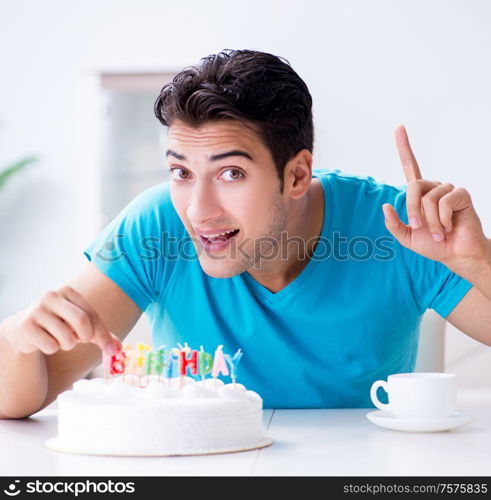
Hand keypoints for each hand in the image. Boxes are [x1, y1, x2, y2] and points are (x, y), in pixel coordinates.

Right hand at [2, 285, 120, 355]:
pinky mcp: (25, 326)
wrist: (25, 327)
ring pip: (66, 338)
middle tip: (80, 340)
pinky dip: (52, 348)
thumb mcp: (80, 325)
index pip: (92, 314)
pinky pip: (51, 346)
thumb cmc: (59, 324)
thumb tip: (117, 349)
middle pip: (81, 321)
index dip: (103, 334)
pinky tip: (44, 340)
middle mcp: (51, 296)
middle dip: (85, 337)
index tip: (111, 349)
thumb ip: (100, 334)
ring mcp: (36, 310)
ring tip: (58, 338)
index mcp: (68, 292)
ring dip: (67, 345)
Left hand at [382, 125, 488, 275]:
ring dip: (430, 221)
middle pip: (413, 187)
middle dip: (413, 210)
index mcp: (419, 194)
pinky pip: (444, 202)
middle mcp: (433, 187)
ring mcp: (448, 189)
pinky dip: (442, 220)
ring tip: (439, 232)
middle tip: (419, 228)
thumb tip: (384, 205)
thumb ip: (393, 224)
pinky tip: (449, 227)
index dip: (404, 147)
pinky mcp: (461, 194)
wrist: (455, 254)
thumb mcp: (406, 237)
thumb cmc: (433, 245)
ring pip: (428, 199)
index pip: (410, 166)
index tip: (398, 127)